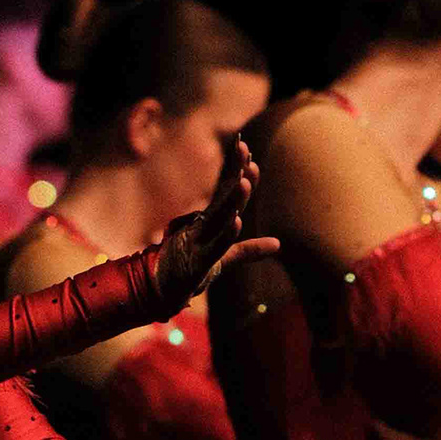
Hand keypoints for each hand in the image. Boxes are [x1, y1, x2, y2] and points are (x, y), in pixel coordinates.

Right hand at [153, 140, 280, 305]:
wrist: (162, 293)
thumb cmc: (191, 270)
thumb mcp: (225, 259)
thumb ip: (249, 250)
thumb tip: (278, 244)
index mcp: (209, 222)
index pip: (225, 191)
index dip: (238, 171)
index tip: (246, 148)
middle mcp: (203, 226)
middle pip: (222, 195)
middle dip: (234, 171)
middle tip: (243, 147)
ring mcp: (197, 242)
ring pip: (218, 216)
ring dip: (232, 199)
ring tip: (245, 180)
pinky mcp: (196, 262)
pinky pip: (214, 246)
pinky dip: (225, 234)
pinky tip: (236, 221)